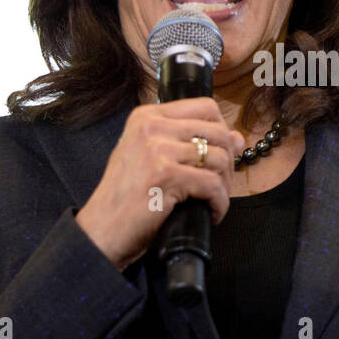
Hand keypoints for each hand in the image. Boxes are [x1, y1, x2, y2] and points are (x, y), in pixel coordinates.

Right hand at [75, 98, 244, 270]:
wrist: (101, 230)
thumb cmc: (127, 198)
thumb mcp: (154, 160)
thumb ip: (191, 143)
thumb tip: (237, 137)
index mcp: (146, 115)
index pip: (205, 107)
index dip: (222, 132)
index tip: (219, 156)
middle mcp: (151, 126)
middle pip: (218, 132)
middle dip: (228, 162)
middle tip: (219, 185)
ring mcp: (157, 149)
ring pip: (219, 158)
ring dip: (224, 186)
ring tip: (213, 201)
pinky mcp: (165, 175)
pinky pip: (212, 185)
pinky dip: (219, 203)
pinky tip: (211, 214)